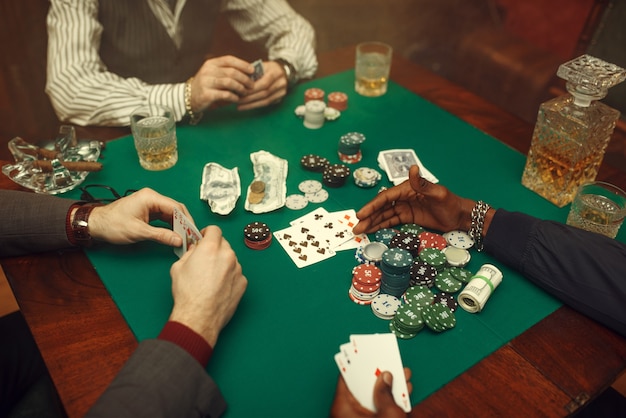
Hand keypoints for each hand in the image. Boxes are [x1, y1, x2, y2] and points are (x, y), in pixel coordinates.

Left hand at [88, 188, 189, 246]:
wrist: (96, 225)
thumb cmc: (113, 224)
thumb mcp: (139, 231)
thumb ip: (161, 235)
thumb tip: (178, 240)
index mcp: (150, 197)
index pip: (176, 207)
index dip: (186, 220)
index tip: (192, 232)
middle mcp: (152, 198)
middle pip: (175, 209)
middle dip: (184, 223)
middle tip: (191, 236)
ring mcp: (150, 204)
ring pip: (171, 214)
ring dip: (178, 225)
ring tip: (184, 237)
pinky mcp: (148, 211)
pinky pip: (164, 217)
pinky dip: (170, 226)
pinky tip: (174, 235)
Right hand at [168, 225, 246, 345]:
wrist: (199, 316)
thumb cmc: (187, 294)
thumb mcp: (178, 267)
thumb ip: (189, 254)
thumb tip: (194, 250)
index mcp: (210, 248)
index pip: (214, 230)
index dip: (208, 233)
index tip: (205, 237)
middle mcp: (227, 255)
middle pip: (224, 244)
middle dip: (215, 248)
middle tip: (206, 259)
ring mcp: (237, 269)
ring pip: (231, 259)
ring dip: (223, 263)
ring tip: (211, 277)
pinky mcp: (243, 282)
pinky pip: (236, 274)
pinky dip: (229, 277)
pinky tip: (219, 287)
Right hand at [190, 55, 255, 111]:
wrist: (188, 97)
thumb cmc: (207, 85)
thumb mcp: (214, 74)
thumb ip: (228, 72)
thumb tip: (249, 72)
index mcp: (211, 63)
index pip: (229, 59)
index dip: (243, 64)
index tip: (253, 70)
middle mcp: (208, 71)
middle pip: (232, 72)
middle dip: (245, 79)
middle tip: (252, 85)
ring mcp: (206, 82)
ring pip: (229, 82)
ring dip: (240, 88)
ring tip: (245, 92)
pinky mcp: (206, 94)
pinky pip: (225, 94)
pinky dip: (234, 97)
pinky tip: (237, 99)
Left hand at [237, 61, 287, 109]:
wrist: (283, 71)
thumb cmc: (268, 68)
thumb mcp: (261, 66)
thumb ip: (252, 73)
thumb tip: (238, 83)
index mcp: (276, 72)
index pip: (264, 83)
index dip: (251, 89)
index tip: (239, 92)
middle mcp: (281, 83)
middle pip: (264, 93)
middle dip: (250, 98)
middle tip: (238, 100)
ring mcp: (282, 92)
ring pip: (266, 101)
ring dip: (252, 104)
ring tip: (240, 106)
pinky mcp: (280, 98)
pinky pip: (267, 104)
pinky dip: (256, 105)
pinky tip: (247, 106)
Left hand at [330, 368, 412, 416]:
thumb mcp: (388, 415)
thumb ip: (386, 393)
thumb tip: (385, 377)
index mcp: (342, 409)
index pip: (345, 378)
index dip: (358, 364)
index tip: (366, 353)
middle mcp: (346, 414)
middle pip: (361, 388)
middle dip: (378, 375)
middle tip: (388, 361)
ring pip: (372, 398)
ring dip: (388, 388)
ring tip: (402, 374)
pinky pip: (377, 409)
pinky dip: (389, 401)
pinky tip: (403, 392)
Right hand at [353, 165, 475, 234]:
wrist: (459, 216)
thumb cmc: (450, 203)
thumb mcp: (438, 193)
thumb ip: (422, 183)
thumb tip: (412, 168)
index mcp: (408, 188)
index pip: (386, 197)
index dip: (372, 206)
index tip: (361, 214)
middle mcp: (403, 197)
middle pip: (381, 207)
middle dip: (368, 217)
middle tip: (356, 228)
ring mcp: (404, 207)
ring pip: (384, 215)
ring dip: (371, 222)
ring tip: (359, 231)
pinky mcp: (407, 216)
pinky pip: (391, 221)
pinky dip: (380, 225)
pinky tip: (371, 230)